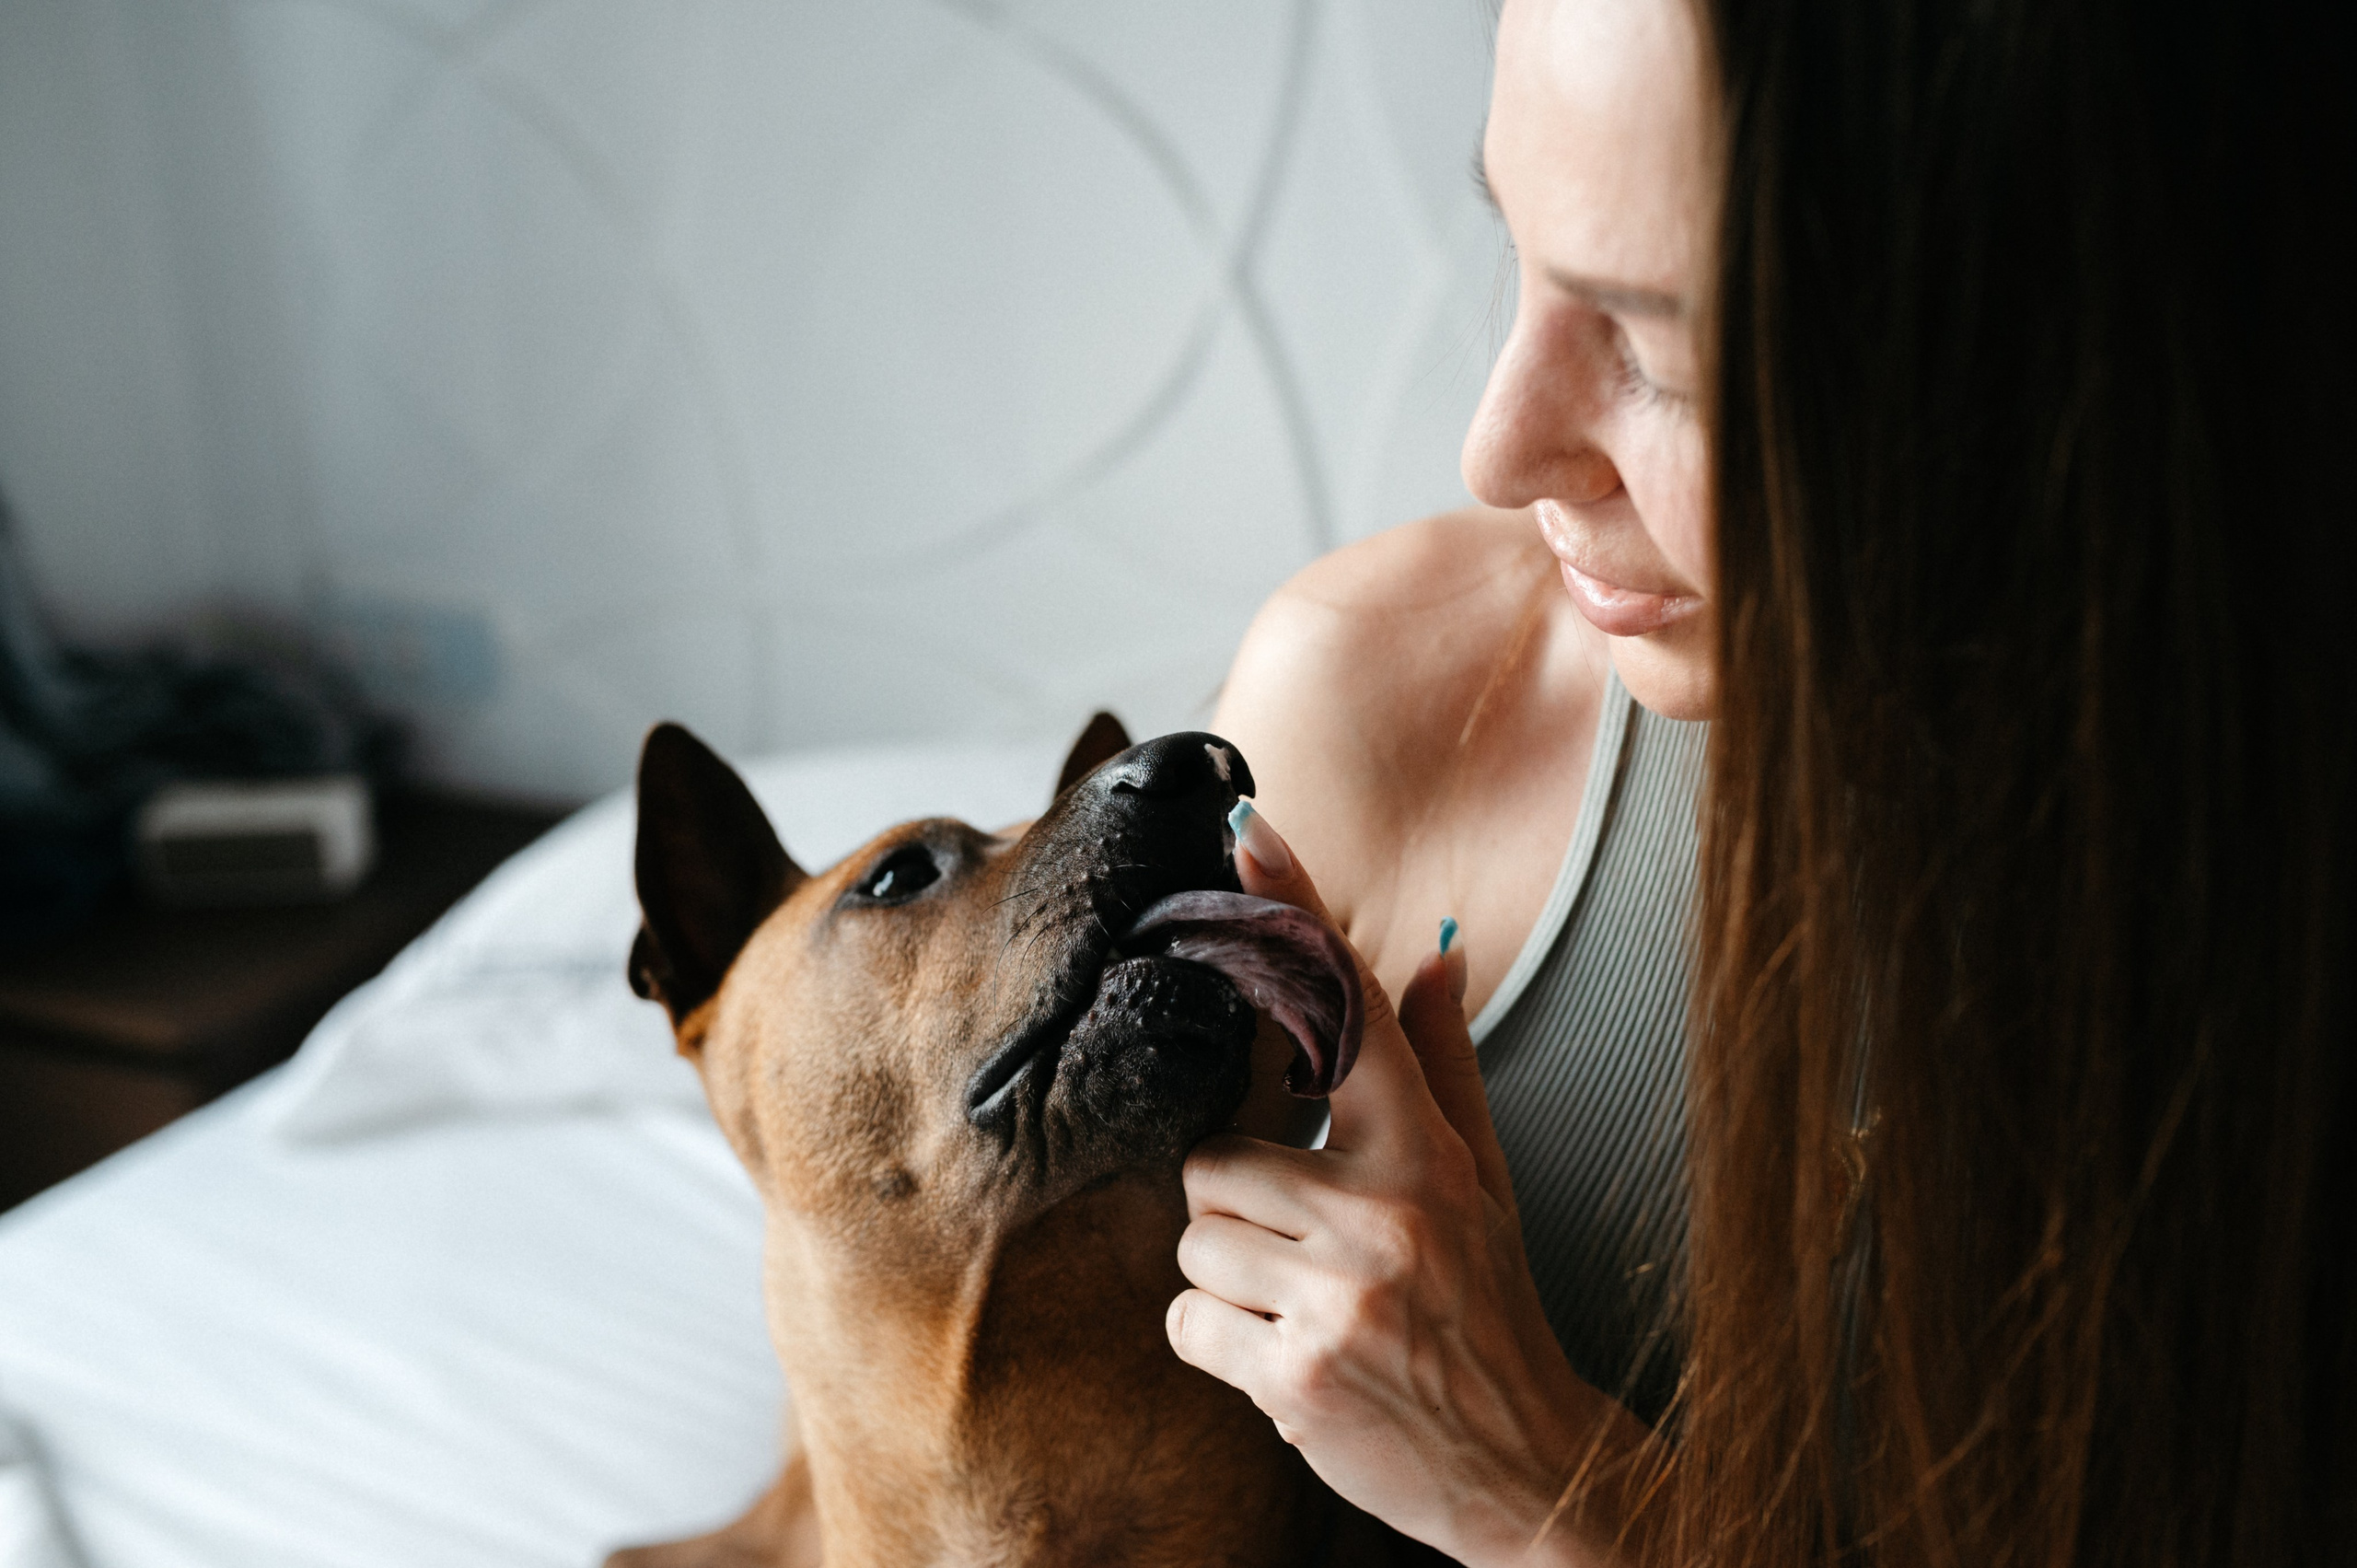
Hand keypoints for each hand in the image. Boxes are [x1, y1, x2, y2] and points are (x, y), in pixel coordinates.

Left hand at [1166, 804, 1656, 1565]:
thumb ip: (1442, 1065)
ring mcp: (1342, 1295)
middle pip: (1216, 1155)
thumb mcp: (1483, 1181)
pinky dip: (1221, 1348)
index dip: (1296, 911)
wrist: (1530, 1469)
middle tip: (1305, 1251)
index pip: (1351, 1008)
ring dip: (1231, 1281)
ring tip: (1307, 1310)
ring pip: (1195, 1241)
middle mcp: (1386, 1212)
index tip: (1247, 829)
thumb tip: (1434, 948)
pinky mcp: (1298, 1376)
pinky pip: (1189, 1324)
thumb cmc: (1490, 1309)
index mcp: (1427, 1152)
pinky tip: (1290, 1362)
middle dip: (1240, 1206)